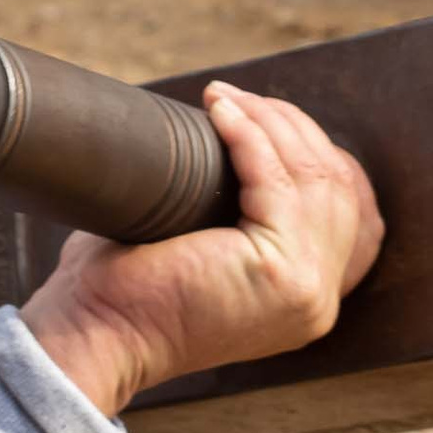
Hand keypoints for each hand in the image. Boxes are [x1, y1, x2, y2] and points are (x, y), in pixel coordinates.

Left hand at [19, 84, 383, 420]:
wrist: (95, 335)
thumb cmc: (126, 289)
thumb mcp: (203, 247)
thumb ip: (236, 212)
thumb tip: (232, 139)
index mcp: (305, 296)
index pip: (337, 204)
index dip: (305, 147)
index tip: (257, 113)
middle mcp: (318, 300)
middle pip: (333, 185)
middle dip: (288, 127)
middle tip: (234, 97)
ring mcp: (307, 288)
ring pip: (313, 177)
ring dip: (270, 123)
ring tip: (224, 98)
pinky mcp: (282, 270)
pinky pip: (279, 181)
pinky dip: (252, 137)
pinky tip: (222, 113)